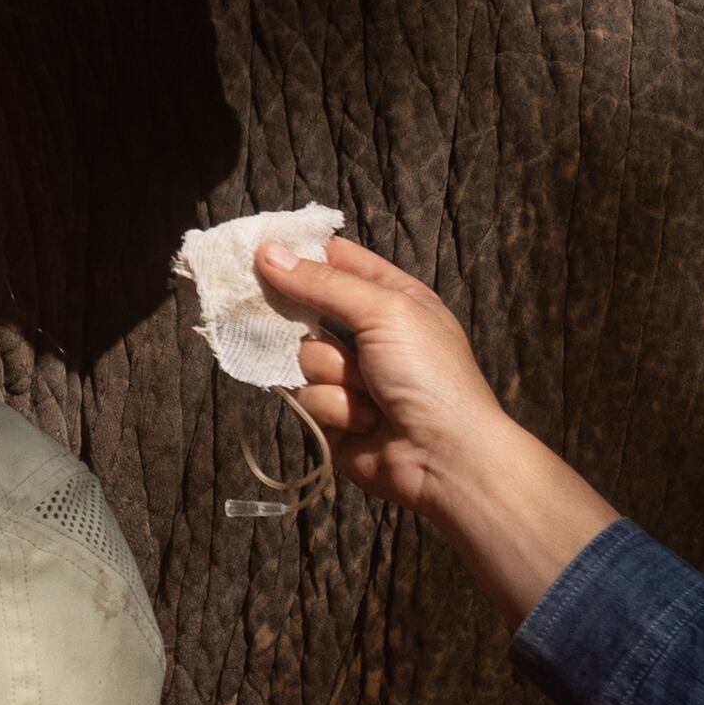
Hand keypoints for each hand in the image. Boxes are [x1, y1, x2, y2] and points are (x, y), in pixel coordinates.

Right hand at [255, 236, 621, 618]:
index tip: (259, 247)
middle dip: (305, 321)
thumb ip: (323, 283)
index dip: (300, 254)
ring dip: (333, 372)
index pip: (336, 261)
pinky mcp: (332, 415)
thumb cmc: (429, 374)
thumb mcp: (384, 311)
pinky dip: (335, 407)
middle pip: (306, 309)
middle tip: (302, 317)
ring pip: (303, 356)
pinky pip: (307, 397)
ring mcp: (348, 376)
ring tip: (366, 388)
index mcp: (391, 297)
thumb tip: (267, 252)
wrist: (443, 457)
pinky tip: (364, 421)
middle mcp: (368, 333)